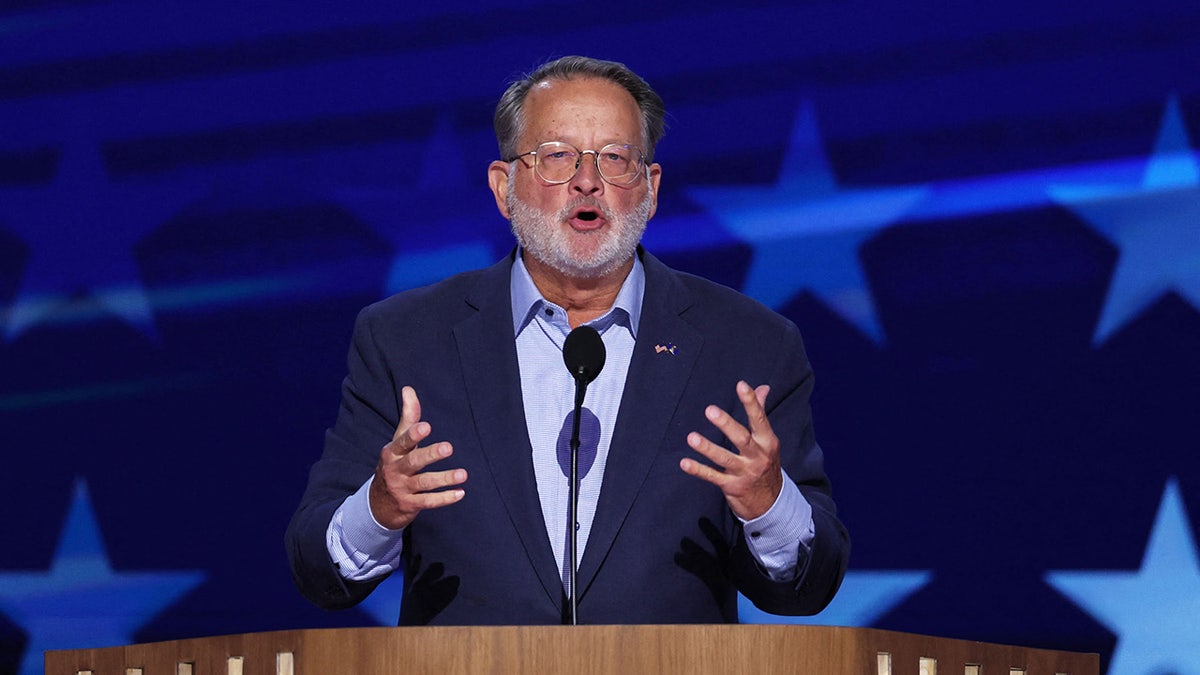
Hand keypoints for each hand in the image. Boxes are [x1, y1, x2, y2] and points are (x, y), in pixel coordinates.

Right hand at [368, 386, 466, 529]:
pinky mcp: (410, 505)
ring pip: (424, 483)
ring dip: (444, 479)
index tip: (426, 426)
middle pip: (414, 461)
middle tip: (449, 448)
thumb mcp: (398, 441)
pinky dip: (444, 499)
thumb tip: (409, 388)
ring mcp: (402, 488)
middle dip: (430, 455)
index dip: (414, 435)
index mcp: (393, 452)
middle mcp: (395, 470)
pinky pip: (428, 502)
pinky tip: (460, 493)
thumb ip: (408, 417)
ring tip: (463, 474)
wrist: (378, 503)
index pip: (403, 441)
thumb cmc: (394, 464)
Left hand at [680, 381, 781, 520]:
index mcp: (767, 442)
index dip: (751, 402)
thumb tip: (762, 387)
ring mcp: (744, 472)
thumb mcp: (767, 441)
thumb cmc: (765, 464)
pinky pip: (713, 477)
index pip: (759, 419)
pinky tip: (684, 463)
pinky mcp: (732, 487)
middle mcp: (757, 456)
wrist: (771, 504)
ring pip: (724, 459)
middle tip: (710, 410)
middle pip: (741, 438)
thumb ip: (761, 413)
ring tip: (691, 437)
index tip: (741, 385)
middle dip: (726, 424)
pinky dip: (698, 470)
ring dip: (707, 448)